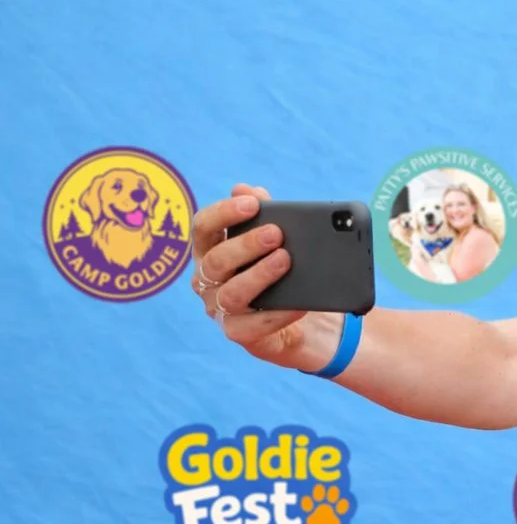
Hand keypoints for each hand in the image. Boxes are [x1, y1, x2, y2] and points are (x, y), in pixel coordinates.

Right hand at [188, 183, 338, 369]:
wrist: (306, 321)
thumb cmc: (284, 275)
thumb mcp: (279, 243)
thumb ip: (267, 216)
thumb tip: (250, 188)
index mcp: (213, 251)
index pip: (204, 228)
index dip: (223, 213)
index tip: (253, 202)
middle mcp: (209, 281)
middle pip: (217, 260)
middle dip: (245, 244)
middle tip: (276, 233)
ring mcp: (221, 310)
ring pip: (232, 293)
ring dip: (259, 275)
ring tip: (285, 260)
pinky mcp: (240, 334)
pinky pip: (254, 326)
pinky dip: (278, 314)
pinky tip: (299, 304)